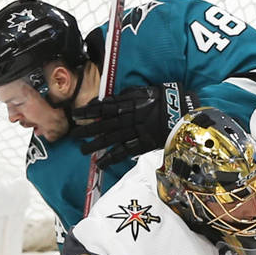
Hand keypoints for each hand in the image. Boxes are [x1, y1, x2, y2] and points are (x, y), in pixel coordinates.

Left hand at [72, 83, 197, 167]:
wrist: (182, 112)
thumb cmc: (164, 98)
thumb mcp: (143, 91)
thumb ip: (125, 95)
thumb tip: (107, 100)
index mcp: (129, 103)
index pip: (104, 107)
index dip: (89, 111)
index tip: (76, 114)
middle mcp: (129, 118)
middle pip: (104, 124)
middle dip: (87, 129)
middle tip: (73, 135)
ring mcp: (135, 132)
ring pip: (111, 139)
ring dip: (95, 145)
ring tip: (82, 150)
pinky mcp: (143, 144)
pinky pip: (125, 151)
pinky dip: (112, 158)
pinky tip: (100, 163)